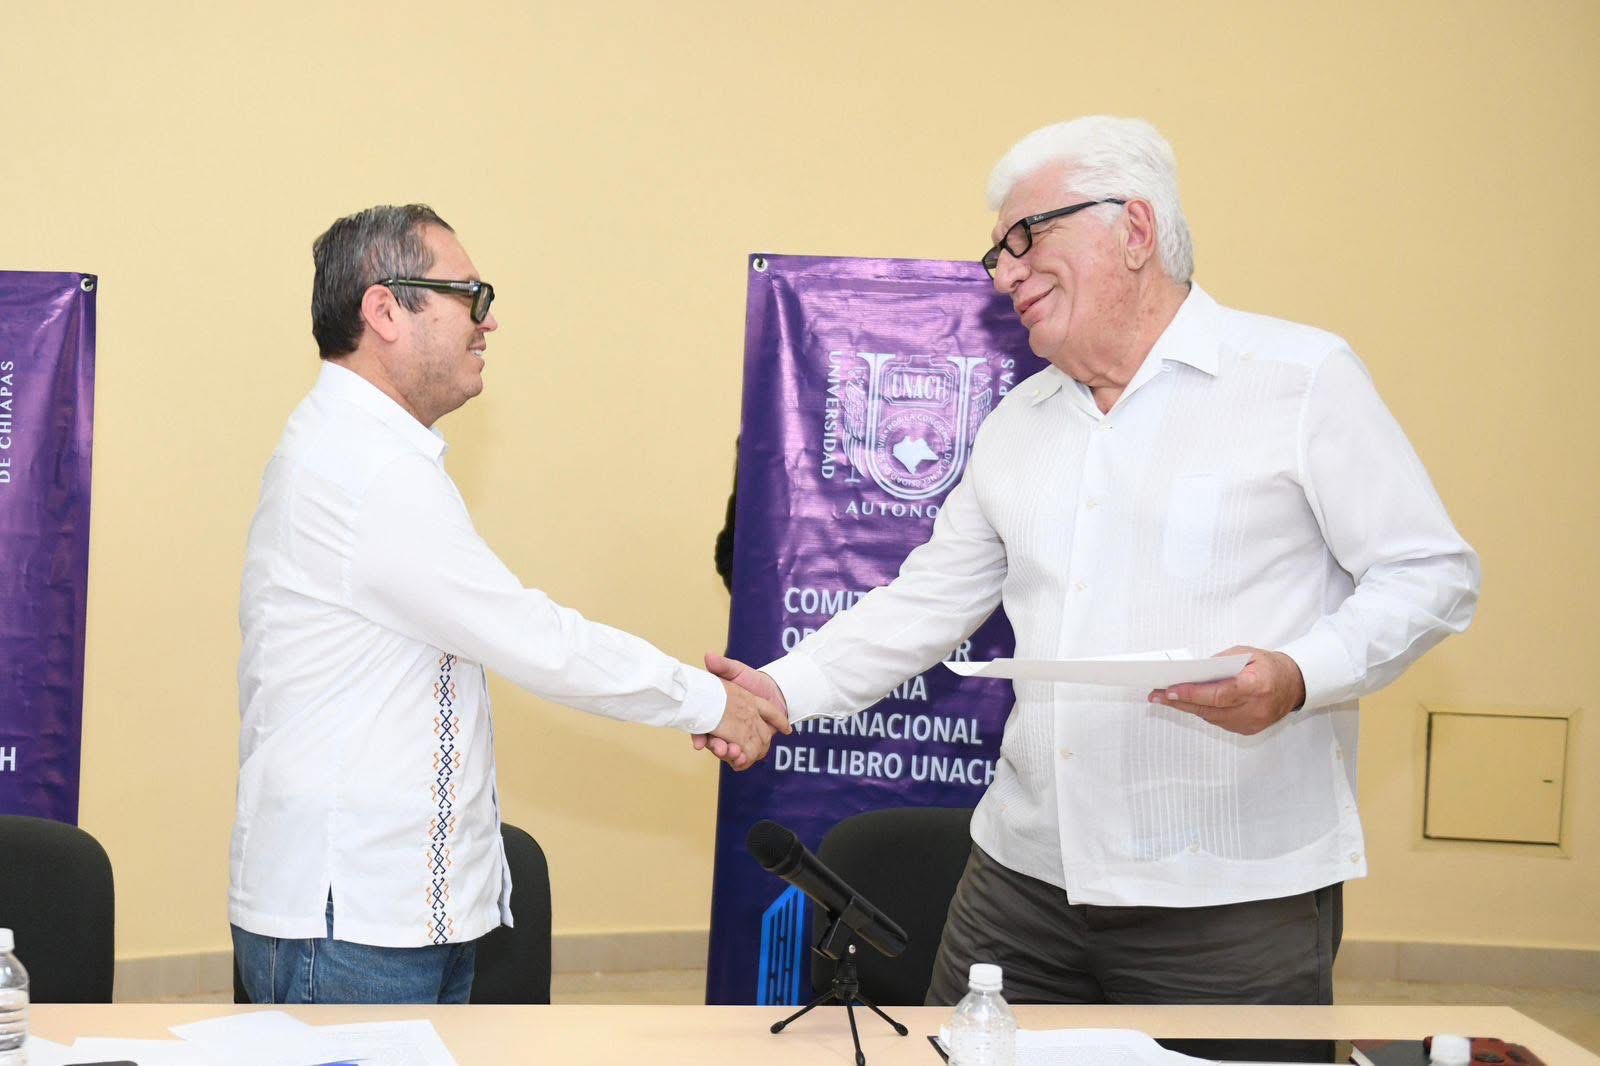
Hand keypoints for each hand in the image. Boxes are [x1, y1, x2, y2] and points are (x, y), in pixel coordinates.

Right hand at [693, 653, 790, 767]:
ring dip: (730, 756)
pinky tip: (744, 761)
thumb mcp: (737, 671)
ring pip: (729, 752)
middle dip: (716, 749)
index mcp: (717, 713)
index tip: (697, 743)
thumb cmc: (753, 680)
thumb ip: (723, 666)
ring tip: (736, 754)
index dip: (697, 735)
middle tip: (721, 749)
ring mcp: (739, 737)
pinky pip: (746, 757)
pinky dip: (744, 760)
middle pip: (715, 743)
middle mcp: (725, 728)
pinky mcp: (753, 743)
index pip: (702, 727)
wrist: (777, 691)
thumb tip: (709, 657)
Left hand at [1148, 646, 1304, 735]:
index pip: (1220, 694)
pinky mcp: (1249, 730)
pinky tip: (1189, 703)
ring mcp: (1252, 722)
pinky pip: (1219, 722)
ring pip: (1211, 717)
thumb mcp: (1247, 653)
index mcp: (1258, 686)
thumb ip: (1221, 661)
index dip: (1193, 693)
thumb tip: (1193, 671)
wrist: (1294, 685)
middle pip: (1210, 709)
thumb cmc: (1268, 665)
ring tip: (1166, 698)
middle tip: (1155, 696)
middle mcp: (1255, 708)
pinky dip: (1204, 711)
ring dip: (1189, 707)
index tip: (1170, 690)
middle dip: (1180, 702)